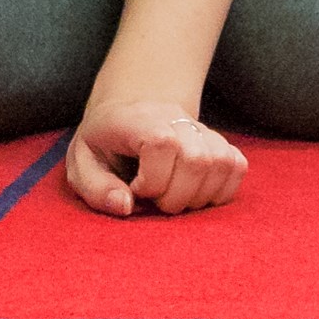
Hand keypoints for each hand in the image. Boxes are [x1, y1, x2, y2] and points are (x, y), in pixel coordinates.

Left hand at [66, 96, 247, 217]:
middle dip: (176, 197)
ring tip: (174, 197)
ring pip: (222, 164)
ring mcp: (202, 129)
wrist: (129, 112)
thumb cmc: (104, 144)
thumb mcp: (81, 165)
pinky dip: (220, 190)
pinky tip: (195, 193)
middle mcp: (175, 118)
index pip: (162, 144)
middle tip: (156, 200)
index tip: (136, 188)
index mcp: (137, 120)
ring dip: (199, 196)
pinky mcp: (221, 142)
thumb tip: (127, 206)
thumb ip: (96, 188)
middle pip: (198, 160)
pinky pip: (238, 166)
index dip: (152, 179)